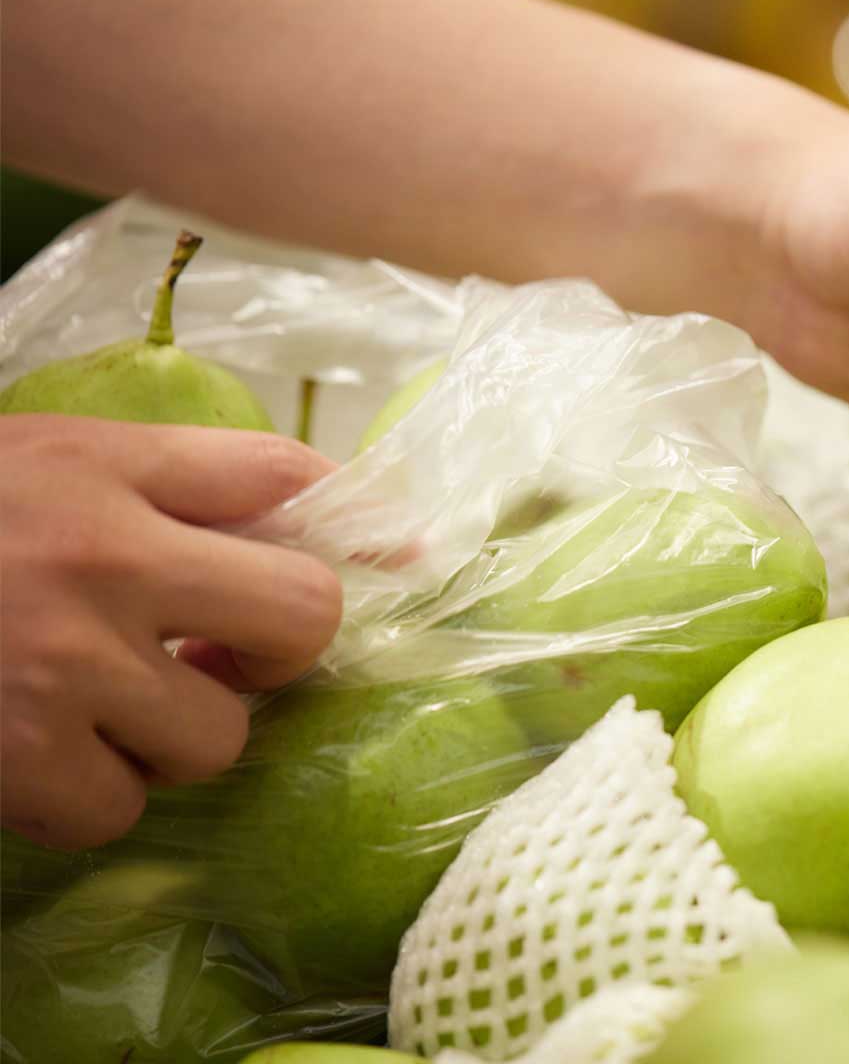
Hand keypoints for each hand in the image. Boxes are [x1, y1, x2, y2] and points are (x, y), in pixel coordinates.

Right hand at [0, 417, 341, 848]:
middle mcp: (101, 556)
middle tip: (218, 659)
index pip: (289, 479)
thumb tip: (377, 524)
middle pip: (302, 619)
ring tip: (90, 705)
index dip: (358, 532)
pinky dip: (85, 797)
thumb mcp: (48, 456)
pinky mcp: (12, 759)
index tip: (395, 563)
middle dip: (275, 656)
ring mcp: (58, 663)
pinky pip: (115, 809)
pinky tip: (35, 755)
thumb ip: (191, 478)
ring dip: (168, 738)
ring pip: (213, 739)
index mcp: (103, 465)